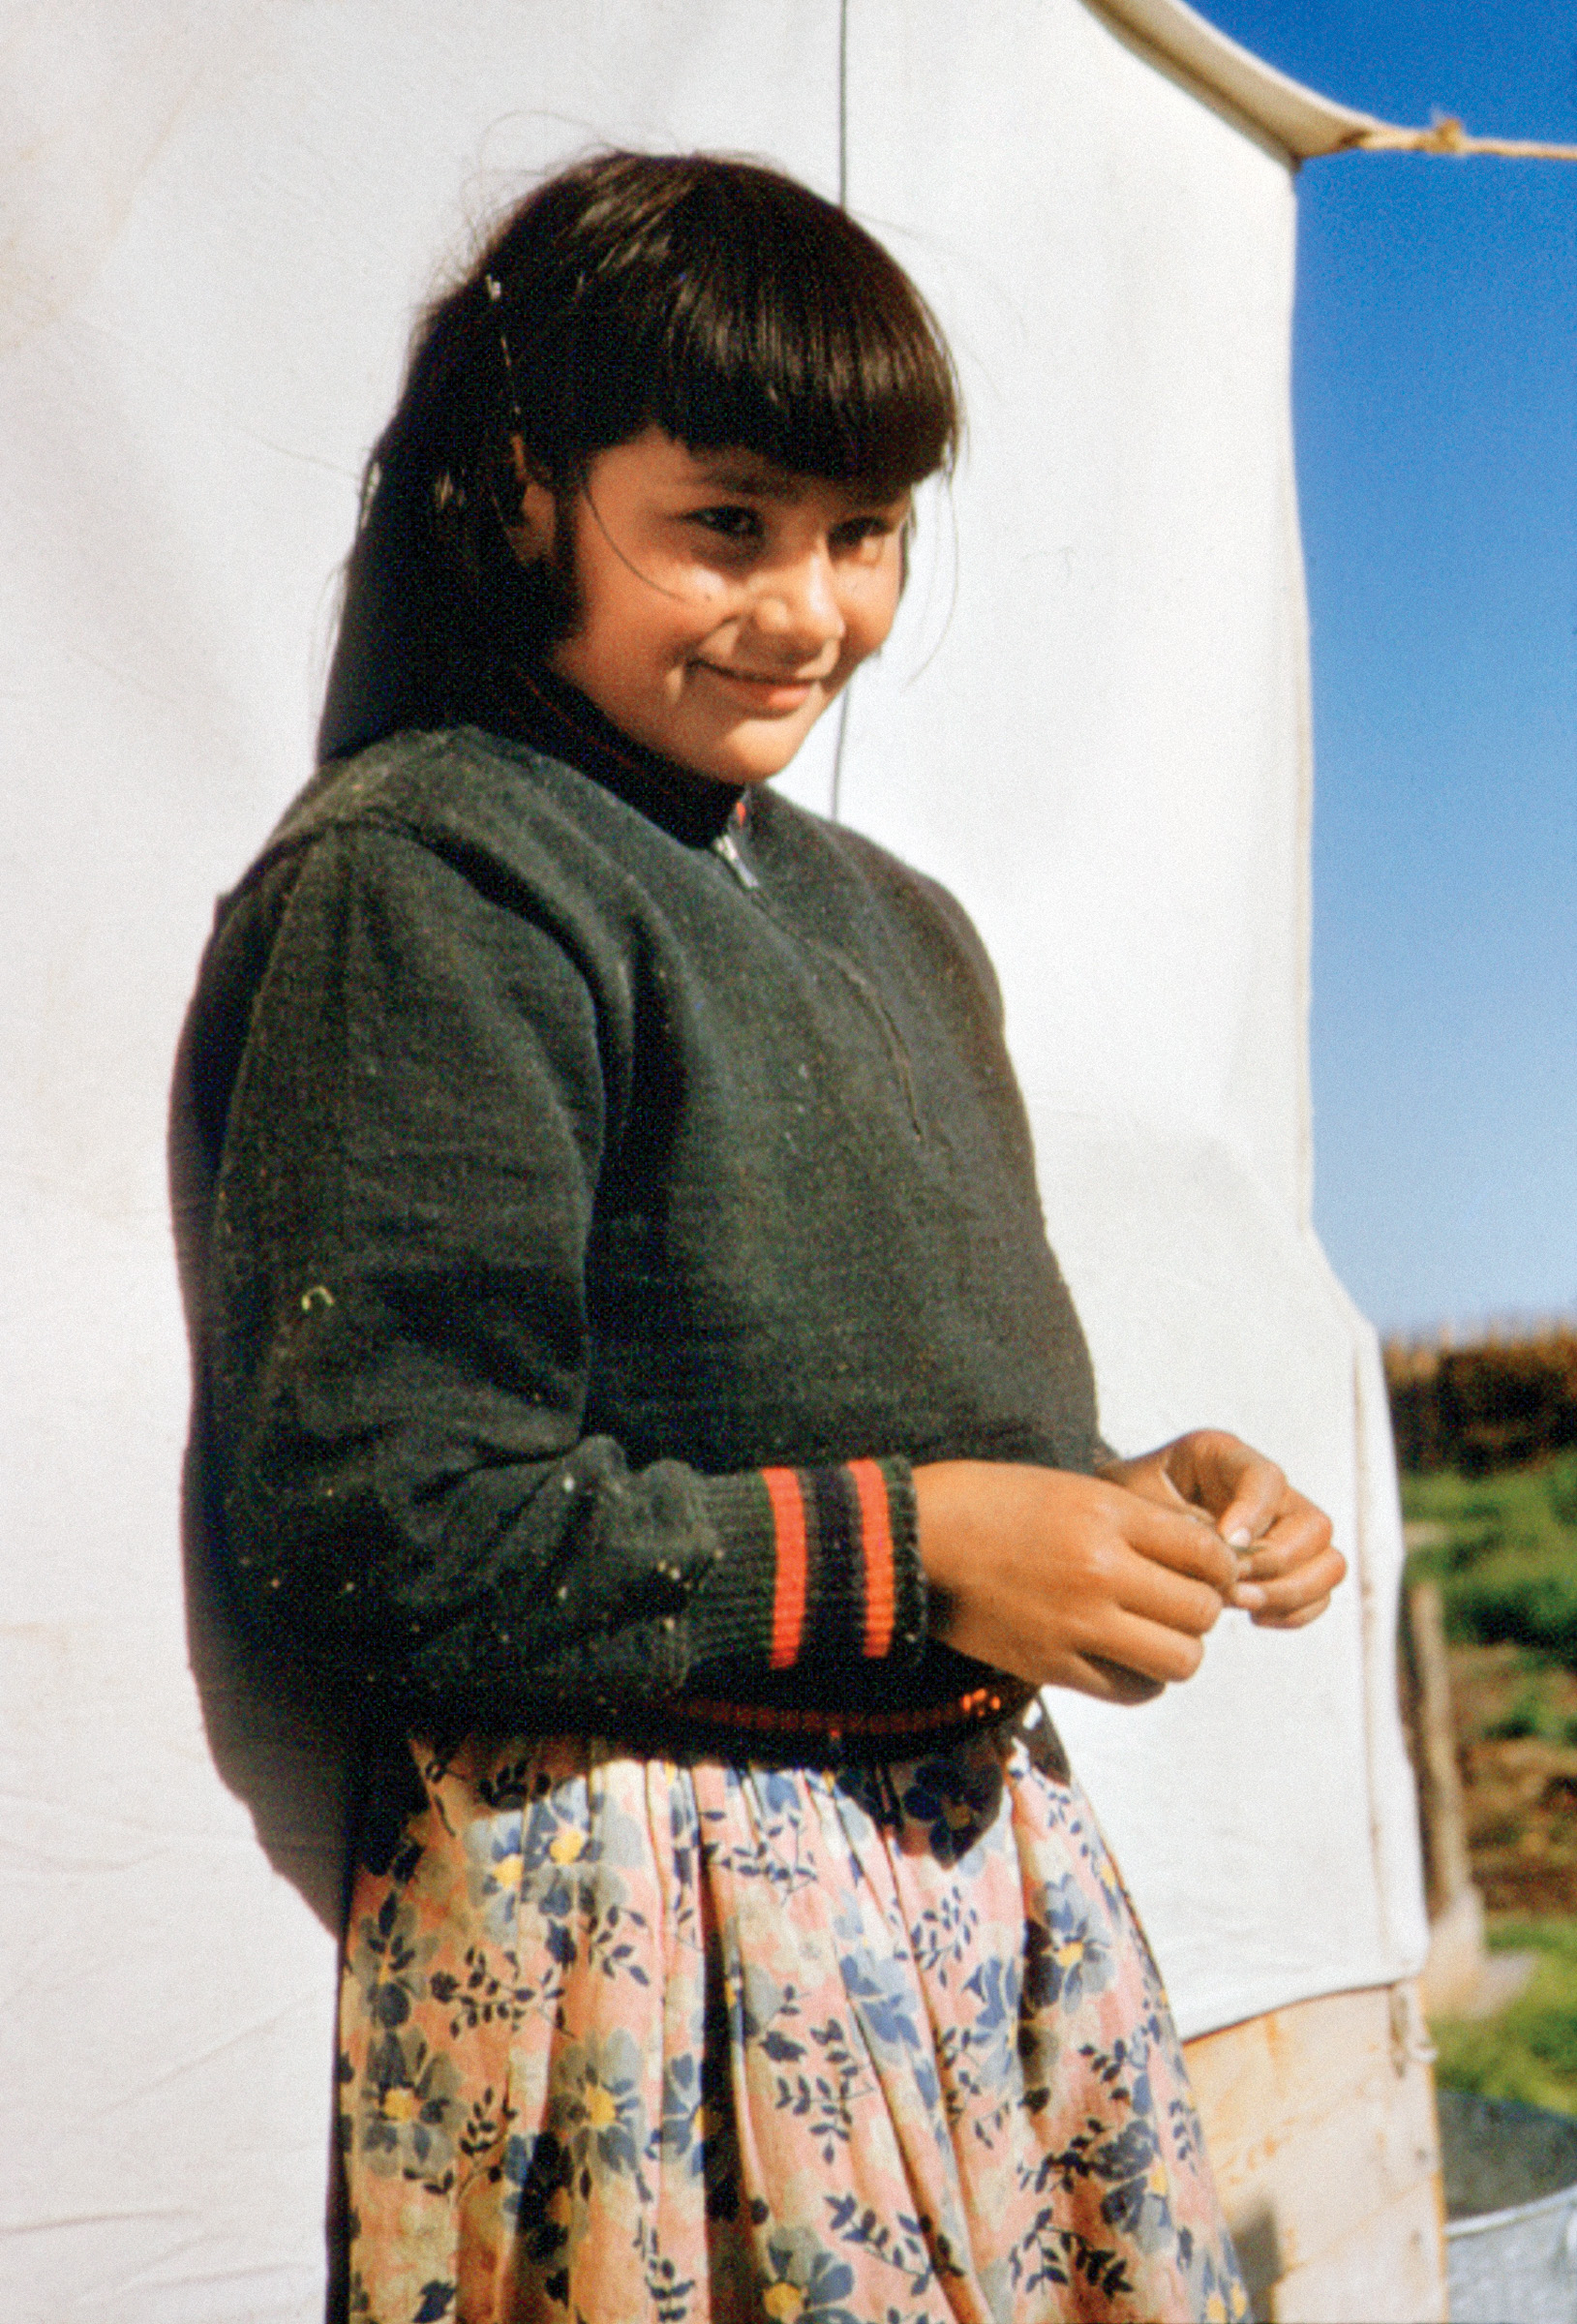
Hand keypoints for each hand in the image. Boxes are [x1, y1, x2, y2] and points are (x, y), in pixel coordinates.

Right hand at [913, 1460, 1239, 1703]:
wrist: (913, 1540)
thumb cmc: (990, 1503)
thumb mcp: (1070, 1489)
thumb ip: (1133, 1522)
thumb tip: (1198, 1556)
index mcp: (1106, 1514)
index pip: (1208, 1553)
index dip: (1220, 1566)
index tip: (1206, 1570)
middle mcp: (1099, 1570)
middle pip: (1202, 1611)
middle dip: (1202, 1609)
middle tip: (1179, 1603)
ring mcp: (1076, 1623)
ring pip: (1180, 1659)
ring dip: (1177, 1649)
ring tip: (1154, 1633)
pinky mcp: (1052, 1665)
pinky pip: (1132, 1689)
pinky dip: (1142, 1678)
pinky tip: (1124, 1658)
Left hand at [1098, 1429, 1344, 1629]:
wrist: (1114, 1527)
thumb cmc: (1121, 1505)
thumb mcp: (1135, 1502)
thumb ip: (1180, 1524)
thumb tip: (1230, 1556)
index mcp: (1223, 1457)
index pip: (1267, 1477)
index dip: (1256, 1513)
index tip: (1227, 1543)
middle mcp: (1266, 1489)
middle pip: (1313, 1525)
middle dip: (1276, 1565)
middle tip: (1232, 1588)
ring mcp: (1283, 1526)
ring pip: (1328, 1560)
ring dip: (1291, 1592)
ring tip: (1242, 1604)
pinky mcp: (1288, 1564)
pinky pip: (1319, 1591)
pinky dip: (1295, 1611)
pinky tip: (1252, 1616)